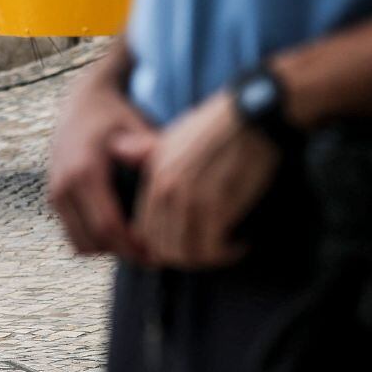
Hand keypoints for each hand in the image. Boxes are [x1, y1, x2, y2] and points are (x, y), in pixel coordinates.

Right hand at [45, 59, 155, 260]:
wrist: (83, 99)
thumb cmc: (117, 113)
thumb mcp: (136, 123)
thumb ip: (150, 148)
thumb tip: (168, 172)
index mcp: (84, 172)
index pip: (107, 227)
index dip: (134, 247)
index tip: (160, 252)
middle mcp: (64, 186)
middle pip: (94, 242)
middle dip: (125, 253)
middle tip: (157, 254)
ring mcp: (55, 194)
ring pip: (81, 244)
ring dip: (109, 250)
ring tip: (141, 244)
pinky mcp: (54, 199)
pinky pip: (73, 235)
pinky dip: (96, 241)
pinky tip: (123, 232)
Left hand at [114, 89, 280, 270]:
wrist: (254, 112)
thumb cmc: (220, 123)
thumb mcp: (175, 134)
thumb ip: (145, 152)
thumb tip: (117, 150)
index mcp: (155, 176)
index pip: (145, 232)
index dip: (164, 248)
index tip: (187, 247)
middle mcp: (168, 191)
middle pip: (164, 248)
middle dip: (186, 258)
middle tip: (210, 252)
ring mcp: (191, 200)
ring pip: (188, 253)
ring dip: (208, 260)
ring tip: (227, 250)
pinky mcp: (217, 206)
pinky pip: (213, 248)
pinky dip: (227, 253)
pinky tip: (241, 245)